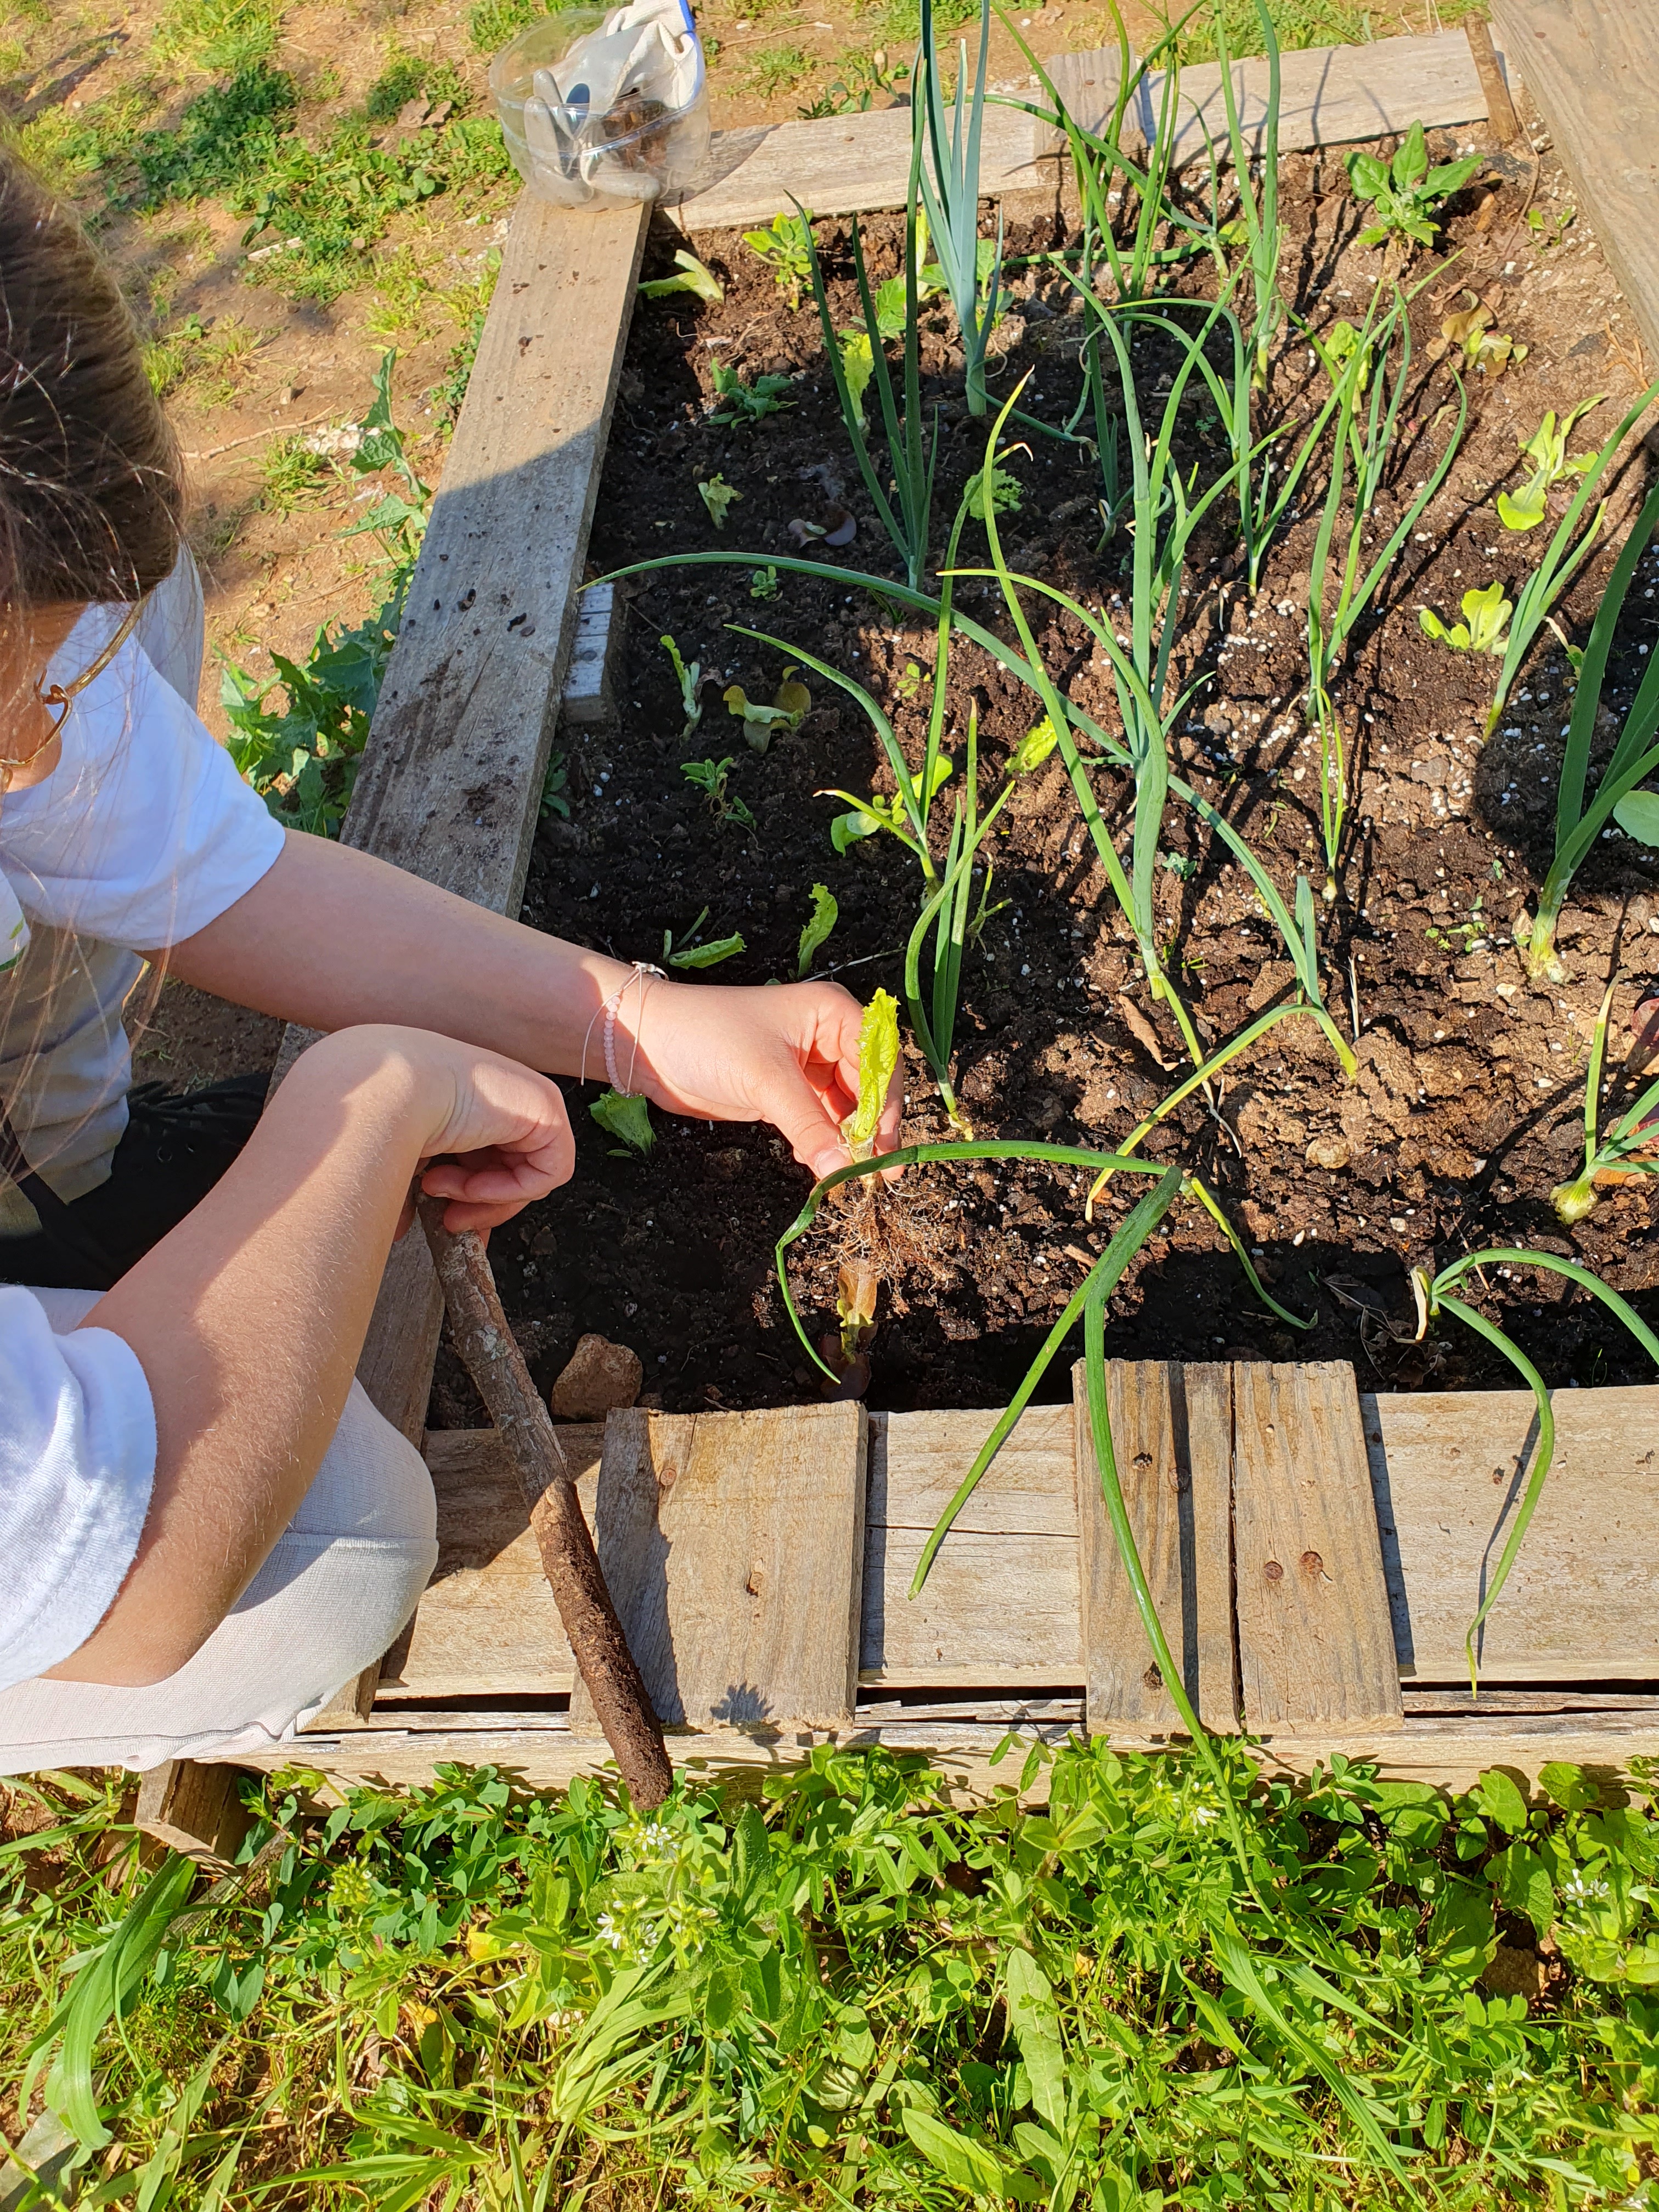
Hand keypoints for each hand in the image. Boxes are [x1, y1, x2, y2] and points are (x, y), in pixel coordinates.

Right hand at [316, 1025, 575, 1233]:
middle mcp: (503, 1098)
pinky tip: (471, 1185)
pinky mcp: (548, 1110)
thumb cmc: (380, 1114)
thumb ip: (414, 1189)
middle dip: (479, 1206)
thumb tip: (397, 1229)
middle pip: (511, 1172)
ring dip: (484, 1197)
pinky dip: (510, 1190)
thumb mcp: (404, 1159)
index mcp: (472, 1101)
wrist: (385, 1090)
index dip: (474, 1200)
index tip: (444, 1221)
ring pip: (530, 1178)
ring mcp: (529, 1101)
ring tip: (440, 1188)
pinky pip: (549, 1172)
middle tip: (447, 1220)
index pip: (491, 1160)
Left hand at [616, 979, 902, 1180]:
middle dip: (874, 1128)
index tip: (884, 1145)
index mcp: (833, 1013)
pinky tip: (827, 1167)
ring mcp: (808, 1066)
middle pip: (869, 1087)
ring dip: (851, 1142)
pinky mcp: (787, 1093)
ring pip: (847, 1109)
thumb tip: (845, 1170)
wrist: (649, 1044)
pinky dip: (826, 1144)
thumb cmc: (708, 1037)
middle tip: (880, 1171)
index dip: (887, 1104)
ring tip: (857, 1178)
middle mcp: (827, 1036)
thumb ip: (810, 1127)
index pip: (880, 1060)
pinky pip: (821, 1122)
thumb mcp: (766, 1080)